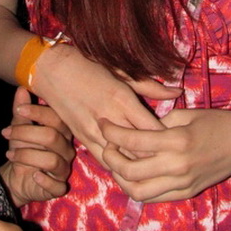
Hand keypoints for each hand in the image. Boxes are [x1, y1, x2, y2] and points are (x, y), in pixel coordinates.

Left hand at [0, 87, 73, 205]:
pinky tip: (33, 175)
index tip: (19, 110)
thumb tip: (21, 88)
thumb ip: (21, 112)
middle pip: (52, 137)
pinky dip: (44, 180)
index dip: (38, 112)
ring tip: (10, 153)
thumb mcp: (19, 129)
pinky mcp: (58, 187)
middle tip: (5, 133)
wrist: (18, 178)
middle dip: (26, 133)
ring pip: (52, 160)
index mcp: (60, 132)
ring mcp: (64, 169)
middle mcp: (66, 149)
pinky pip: (57, 186)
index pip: (57, 118)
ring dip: (26, 155)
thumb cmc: (24, 149)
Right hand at [32, 44, 178, 163]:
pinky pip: (105, 160)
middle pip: (139, 149)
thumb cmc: (89, 66)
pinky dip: (119, 164)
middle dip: (155, 155)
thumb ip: (151, 86)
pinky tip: (129, 164)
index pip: (151, 129)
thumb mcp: (122, 72)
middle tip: (169, 156)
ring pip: (122, 159)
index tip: (176, 139)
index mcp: (121, 99)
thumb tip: (178, 92)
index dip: (166, 138)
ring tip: (152, 165)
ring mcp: (93, 131)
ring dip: (137, 163)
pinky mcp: (82, 139)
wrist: (52, 71)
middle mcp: (109, 118)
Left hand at [100, 106, 230, 201]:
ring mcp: (182, 183)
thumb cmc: (215, 122)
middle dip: (110, 157)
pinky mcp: (186, 193)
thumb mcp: (185, 115)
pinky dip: (138, 188)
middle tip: (107, 146)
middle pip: (129, 169)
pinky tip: (134, 175)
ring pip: (137, 191)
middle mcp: (177, 165)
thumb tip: (133, 130)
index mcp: (176, 141)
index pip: (132, 140)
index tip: (102, 124)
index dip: (111, 132)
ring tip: (117, 164)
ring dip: (121, 179)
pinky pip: (154, 197)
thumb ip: (157, 125)